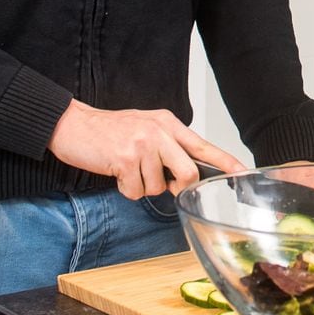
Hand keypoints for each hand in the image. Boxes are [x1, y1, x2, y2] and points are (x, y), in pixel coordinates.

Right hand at [48, 101, 247, 198]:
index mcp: (167, 123)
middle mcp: (159, 131)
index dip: (224, 161)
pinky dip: (125, 188)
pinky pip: (136, 191)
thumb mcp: (144, 128)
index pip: (203, 145)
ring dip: (141, 186)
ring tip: (126, 168)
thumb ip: (166, 148)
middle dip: (176, 186)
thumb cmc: (108, 130)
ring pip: (158, 187)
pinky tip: (115, 171)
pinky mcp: (124, 158)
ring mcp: (142, 144)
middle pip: (188, 173)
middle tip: (158, 180)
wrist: (72, 124)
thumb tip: (184, 177)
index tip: (241, 173)